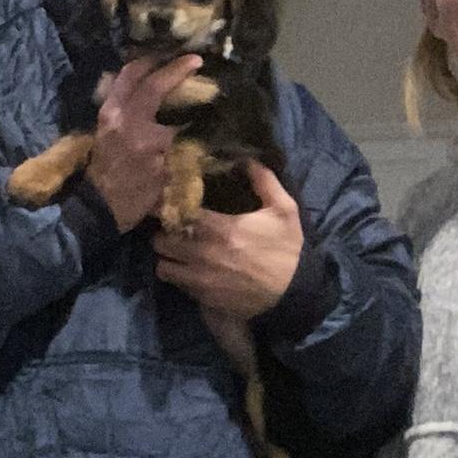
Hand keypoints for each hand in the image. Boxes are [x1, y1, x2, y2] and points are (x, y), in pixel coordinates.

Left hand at [86, 55, 201, 231]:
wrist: (99, 208)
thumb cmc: (136, 196)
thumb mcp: (165, 172)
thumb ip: (177, 142)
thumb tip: (191, 120)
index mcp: (138, 129)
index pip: (161, 90)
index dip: (180, 72)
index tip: (198, 61)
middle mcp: (119, 115)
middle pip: (137, 74)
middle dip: (160, 60)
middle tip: (179, 54)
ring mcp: (107, 115)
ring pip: (123, 77)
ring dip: (143, 65)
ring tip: (162, 60)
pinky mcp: (102, 120)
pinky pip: (117, 88)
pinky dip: (132, 78)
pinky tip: (145, 78)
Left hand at [153, 161, 303, 319]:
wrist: (295, 293)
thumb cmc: (287, 250)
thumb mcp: (284, 211)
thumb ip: (265, 182)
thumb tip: (248, 158)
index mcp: (221, 229)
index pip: (178, 214)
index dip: (171, 209)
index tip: (172, 206)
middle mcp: (204, 254)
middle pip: (162, 243)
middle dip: (164, 235)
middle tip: (173, 231)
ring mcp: (202, 280)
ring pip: (164, 267)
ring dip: (168, 259)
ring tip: (177, 254)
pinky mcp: (204, 299)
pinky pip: (178, 287)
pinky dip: (180, 279)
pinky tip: (191, 272)